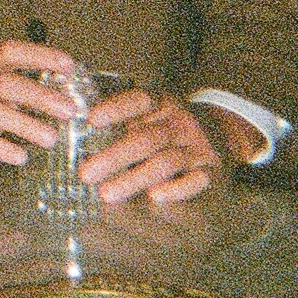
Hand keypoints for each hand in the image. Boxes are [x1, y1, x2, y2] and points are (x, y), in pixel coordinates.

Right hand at [0, 41, 84, 168]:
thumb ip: (12, 93)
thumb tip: (59, 99)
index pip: (9, 52)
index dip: (40, 55)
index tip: (70, 66)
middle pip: (4, 83)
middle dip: (41, 96)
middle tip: (70, 111)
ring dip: (25, 124)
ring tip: (51, 139)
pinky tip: (20, 157)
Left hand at [75, 88, 251, 204]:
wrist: (223, 133)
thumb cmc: (168, 127)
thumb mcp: (150, 114)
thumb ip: (121, 120)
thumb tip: (73, 129)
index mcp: (162, 103)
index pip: (138, 100)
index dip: (115, 109)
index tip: (91, 120)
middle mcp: (180, 122)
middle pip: (146, 139)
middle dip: (113, 157)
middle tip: (85, 174)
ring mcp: (198, 146)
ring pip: (165, 161)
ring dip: (135, 178)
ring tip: (106, 194)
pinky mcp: (213, 169)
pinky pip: (198, 179)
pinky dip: (178, 188)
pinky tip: (155, 197)